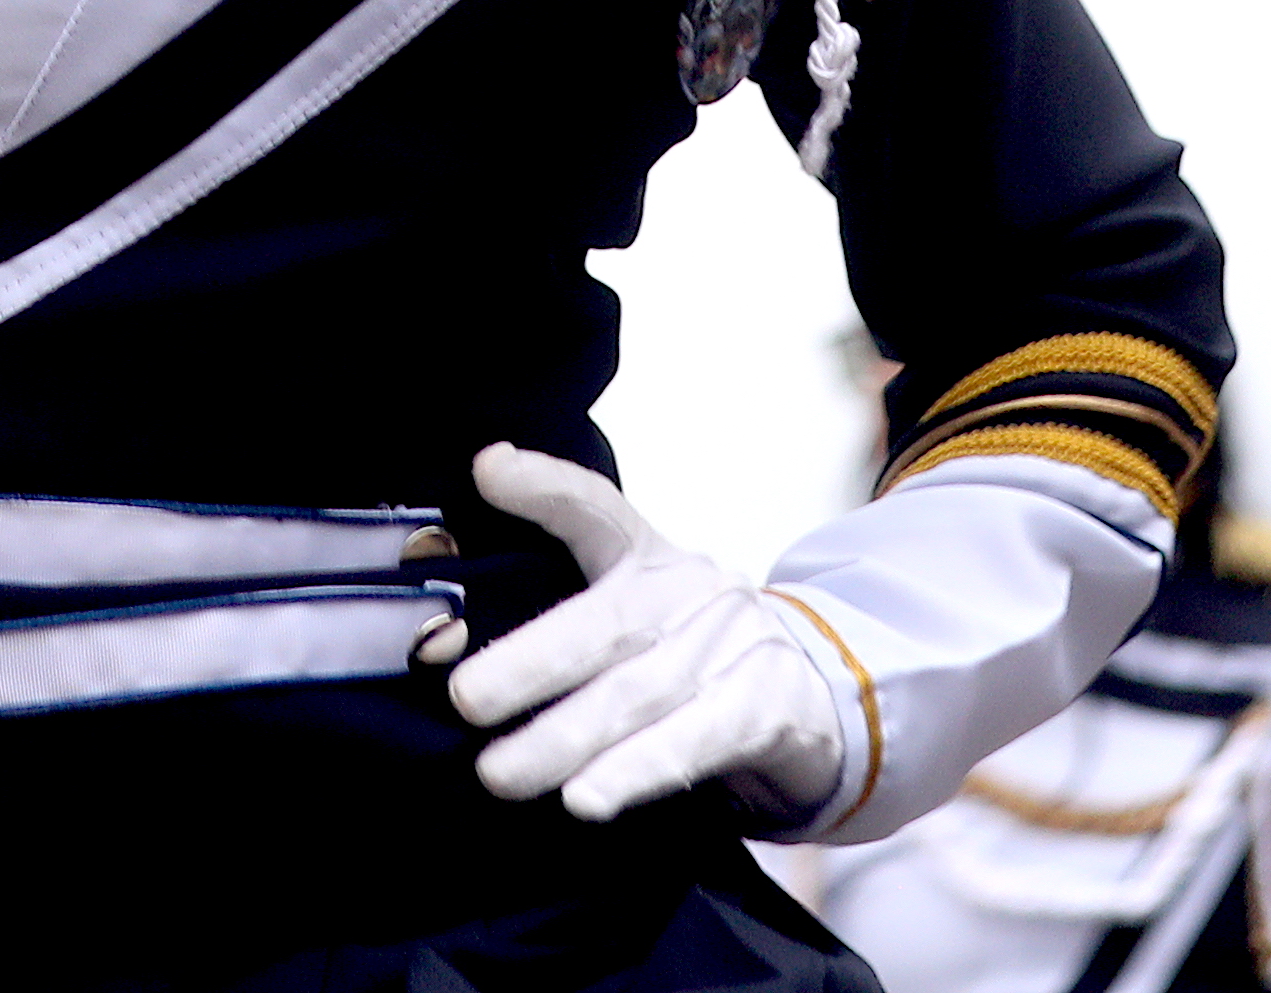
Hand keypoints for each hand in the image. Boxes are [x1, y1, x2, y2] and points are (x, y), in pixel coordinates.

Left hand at [446, 445, 852, 827]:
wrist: (819, 698)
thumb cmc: (691, 654)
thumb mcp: (633, 611)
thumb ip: (558, 605)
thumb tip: (451, 612)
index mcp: (648, 556)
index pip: (596, 509)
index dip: (546, 486)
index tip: (489, 472)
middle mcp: (690, 590)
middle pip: (605, 623)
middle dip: (528, 664)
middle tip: (464, 700)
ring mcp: (734, 648)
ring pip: (639, 695)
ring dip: (566, 740)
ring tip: (502, 773)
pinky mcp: (766, 709)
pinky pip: (695, 743)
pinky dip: (637, 771)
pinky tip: (588, 797)